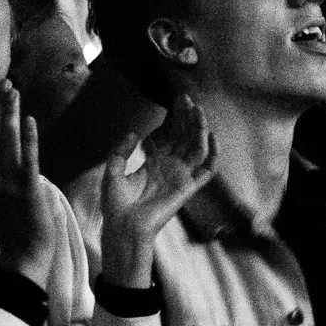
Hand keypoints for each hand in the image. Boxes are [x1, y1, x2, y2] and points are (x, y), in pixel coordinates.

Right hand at [0, 81, 59, 285]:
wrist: (22, 256)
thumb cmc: (7, 228)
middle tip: (5, 82)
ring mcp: (7, 185)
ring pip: (6, 143)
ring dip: (10, 114)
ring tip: (14, 92)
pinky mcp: (28, 192)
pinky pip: (28, 160)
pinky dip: (28, 139)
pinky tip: (29, 120)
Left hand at [100, 94, 215, 286]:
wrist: (122, 227)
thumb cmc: (116, 205)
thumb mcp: (113, 171)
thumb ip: (122, 151)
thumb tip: (134, 133)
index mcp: (153, 163)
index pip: (169, 135)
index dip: (174, 118)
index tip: (176, 101)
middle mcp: (169, 167)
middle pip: (184, 137)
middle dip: (187, 118)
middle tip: (187, 99)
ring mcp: (180, 177)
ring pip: (196, 148)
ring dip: (199, 129)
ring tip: (198, 111)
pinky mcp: (187, 188)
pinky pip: (206, 170)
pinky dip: (212, 154)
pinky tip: (211, 136)